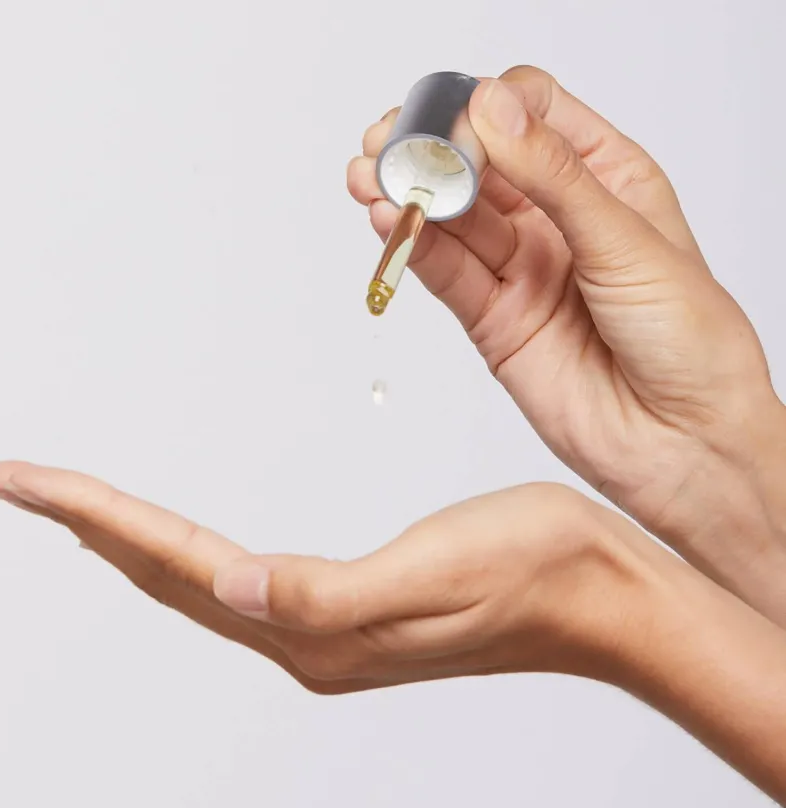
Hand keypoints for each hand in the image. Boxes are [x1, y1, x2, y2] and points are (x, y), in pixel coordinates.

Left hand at [0, 461, 629, 692]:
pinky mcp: (353, 606)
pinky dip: (190, 554)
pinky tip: (185, 549)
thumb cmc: (538, 570)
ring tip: (80, 512)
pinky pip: (241, 579)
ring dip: (133, 544)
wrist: (605, 593)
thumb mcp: (436, 572)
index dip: (95, 518)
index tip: (23, 481)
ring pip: (199, 581)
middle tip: (22, 485)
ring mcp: (330, 627)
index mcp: (319, 630)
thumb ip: (327, 595)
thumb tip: (232, 590)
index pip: (177, 564)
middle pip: (171, 577)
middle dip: (91, 527)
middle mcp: (311, 637)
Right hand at [347, 66, 785, 622]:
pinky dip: (413, 247)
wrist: (682, 444)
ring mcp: (523, 271)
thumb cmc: (691, 342)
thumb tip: (493, 112)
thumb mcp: (629, 242)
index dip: (489, 108)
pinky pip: (446, 273)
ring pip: (454, 219)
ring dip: (410, 196)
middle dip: (432, 148)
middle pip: (480, 164)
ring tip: (371, 179)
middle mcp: (558, 221)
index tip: (459, 119)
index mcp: (607, 180)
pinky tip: (388, 221)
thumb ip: (555, 178)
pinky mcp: (494, 320)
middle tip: (389, 143)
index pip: (533, 113)